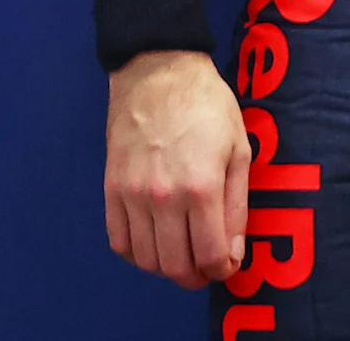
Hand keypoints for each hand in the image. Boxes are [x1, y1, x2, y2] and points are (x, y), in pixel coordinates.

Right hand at [103, 48, 251, 286]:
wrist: (158, 74)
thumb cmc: (207, 106)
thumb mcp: (239, 150)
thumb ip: (237, 207)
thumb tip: (232, 253)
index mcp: (202, 187)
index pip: (209, 255)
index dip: (221, 270)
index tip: (227, 264)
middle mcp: (164, 198)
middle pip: (175, 266)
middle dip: (195, 275)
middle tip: (206, 265)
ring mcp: (132, 196)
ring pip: (145, 260)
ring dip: (167, 267)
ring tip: (183, 254)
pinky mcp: (110, 191)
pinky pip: (119, 242)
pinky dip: (137, 254)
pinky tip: (154, 244)